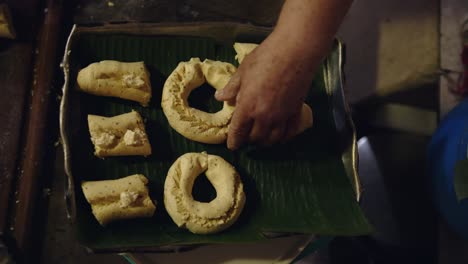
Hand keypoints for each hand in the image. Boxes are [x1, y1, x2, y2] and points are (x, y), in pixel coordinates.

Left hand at [215, 32, 319, 149]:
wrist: (296, 51)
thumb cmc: (266, 57)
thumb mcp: (243, 71)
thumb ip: (232, 88)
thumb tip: (220, 98)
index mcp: (247, 107)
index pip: (238, 132)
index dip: (233, 142)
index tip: (232, 145)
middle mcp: (264, 117)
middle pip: (255, 138)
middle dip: (248, 140)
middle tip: (246, 136)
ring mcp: (282, 116)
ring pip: (272, 139)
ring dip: (265, 141)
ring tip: (261, 137)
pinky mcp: (296, 112)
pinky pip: (289, 133)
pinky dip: (283, 138)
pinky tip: (280, 136)